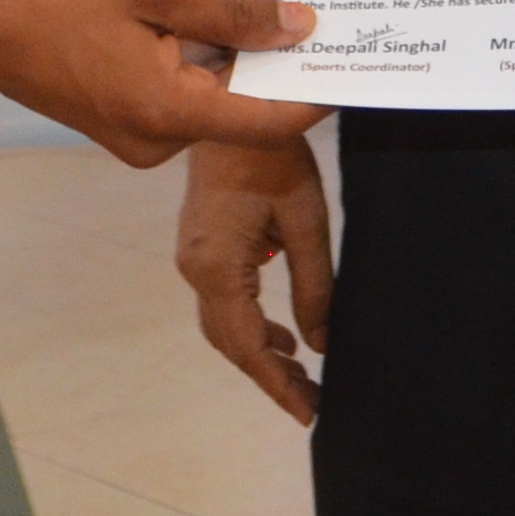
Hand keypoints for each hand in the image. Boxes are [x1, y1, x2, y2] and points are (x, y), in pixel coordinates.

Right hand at [0, 0, 321, 166]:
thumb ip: (231, 10)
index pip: (271, 120)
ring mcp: (135, 133)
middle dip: (251, 29)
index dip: (317, 88)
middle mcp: (158, 139)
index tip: (353, 54)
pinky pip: (174, 80)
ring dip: (214, 25)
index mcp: (170, 114)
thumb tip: (299, 26)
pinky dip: (183, 38)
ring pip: (206, 79)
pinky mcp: (119, 117)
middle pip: (238, 91)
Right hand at [174, 127, 333, 424]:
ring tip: (301, 374)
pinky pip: (222, 301)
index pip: (247, 346)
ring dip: (260, 352)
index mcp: (218, 267)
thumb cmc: (272, 156)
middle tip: (312, 401)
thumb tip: (321, 344)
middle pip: (230, 343)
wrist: (232, 103)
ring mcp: (192, 258)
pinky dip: (250, 324)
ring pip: (223, 325)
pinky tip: (280, 331)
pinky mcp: (200, 246)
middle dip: (271, 376)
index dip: (278, 385)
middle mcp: (195, 269)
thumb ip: (314, 286)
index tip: (310, 413)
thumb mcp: (306, 219)